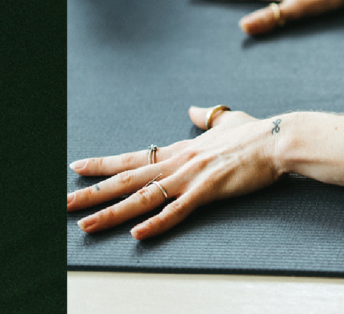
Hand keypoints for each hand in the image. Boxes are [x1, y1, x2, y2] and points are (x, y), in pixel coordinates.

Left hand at [66, 105, 284, 239]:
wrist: (279, 140)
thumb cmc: (256, 133)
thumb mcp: (225, 120)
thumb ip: (205, 118)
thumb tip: (194, 109)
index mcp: (179, 150)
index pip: (132, 159)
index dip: (103, 164)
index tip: (76, 166)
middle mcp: (176, 163)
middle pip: (125, 180)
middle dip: (92, 192)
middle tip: (64, 202)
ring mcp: (190, 177)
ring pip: (141, 198)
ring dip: (111, 213)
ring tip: (86, 225)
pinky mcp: (208, 191)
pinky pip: (176, 211)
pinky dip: (155, 223)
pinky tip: (136, 234)